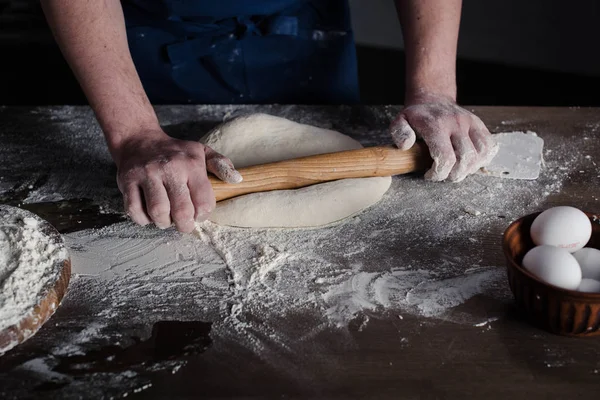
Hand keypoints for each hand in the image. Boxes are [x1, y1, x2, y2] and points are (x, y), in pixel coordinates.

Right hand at [113, 129, 241, 232]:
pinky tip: (149, 214)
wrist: (138, 139)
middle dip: (185, 225)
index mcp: (191, 164)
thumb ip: (220, 165)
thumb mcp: (201, 152)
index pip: (204, 201)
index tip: (198, 214)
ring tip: (166, 219)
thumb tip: (237, 179)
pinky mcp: (127, 181)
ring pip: (158, 212)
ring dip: (164, 223)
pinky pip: (135, 211)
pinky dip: (143, 220)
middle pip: (181, 211)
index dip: (203, 215)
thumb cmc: (174, 152)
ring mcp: (147, 174)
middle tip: (184, 224)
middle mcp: (170, 168)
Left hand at [390, 93, 497, 181]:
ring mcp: (471, 123)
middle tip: (444, 175)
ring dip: (470, 169)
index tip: (430, 175)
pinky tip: (469, 162)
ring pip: (481, 154)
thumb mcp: (400, 121)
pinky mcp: (480, 125)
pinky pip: (490, 146)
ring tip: (456, 170)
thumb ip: (400, 133)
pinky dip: (483, 159)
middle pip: (465, 159)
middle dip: (454, 175)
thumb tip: (406, 145)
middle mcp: (457, 123)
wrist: (433, 99)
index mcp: (437, 124)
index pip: (445, 157)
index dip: (439, 174)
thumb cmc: (416, 116)